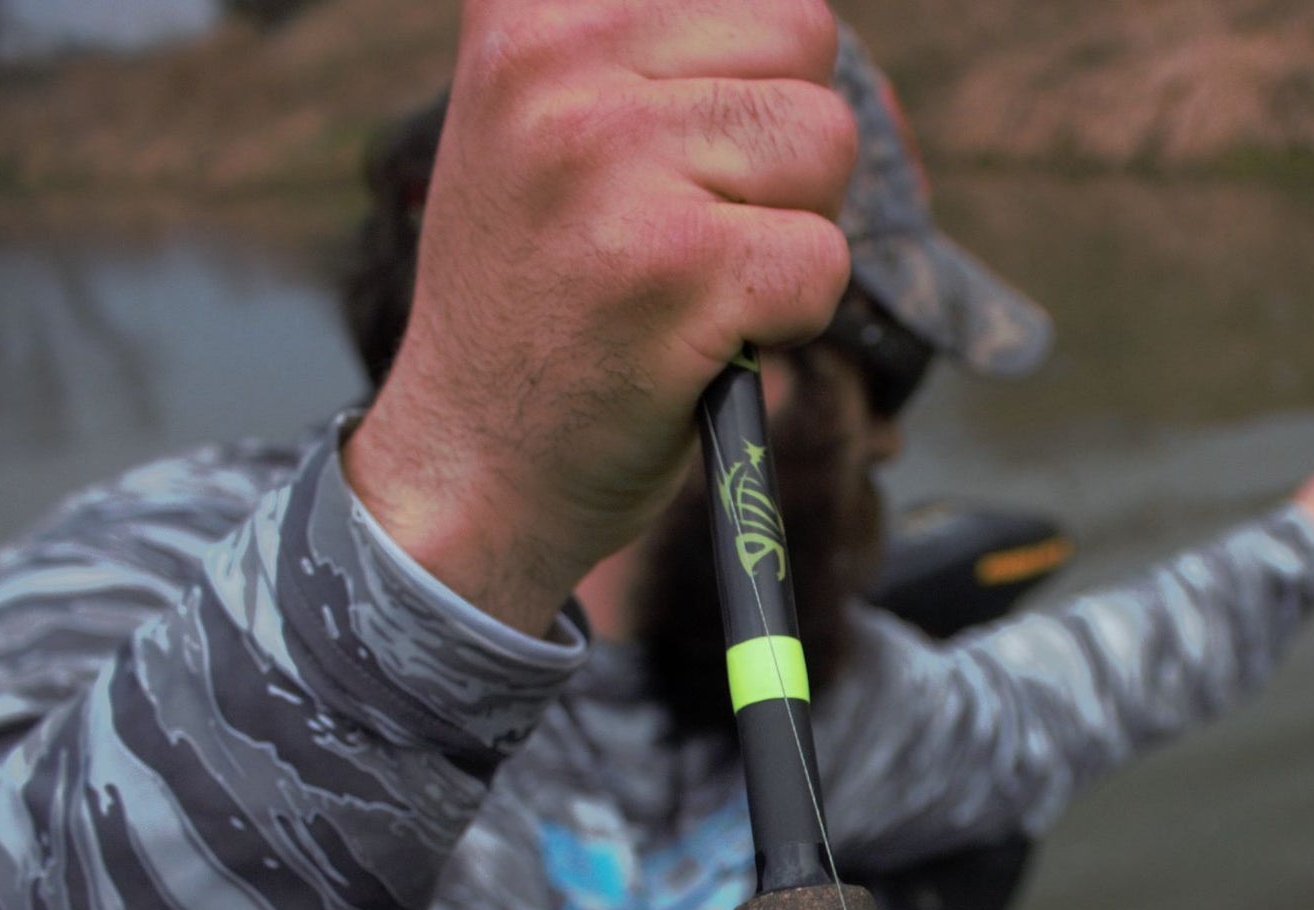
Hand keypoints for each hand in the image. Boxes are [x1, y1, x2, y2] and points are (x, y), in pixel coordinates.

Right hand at [343, 0, 856, 633]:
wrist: (472, 461)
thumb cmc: (546, 295)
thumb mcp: (554, 124)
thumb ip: (666, 57)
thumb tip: (841, 40)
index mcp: (532, 13)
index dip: (764, 80)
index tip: (701, 154)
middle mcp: (558, 69)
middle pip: (805, 43)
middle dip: (788, 148)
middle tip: (702, 227)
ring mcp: (611, 164)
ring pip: (825, 144)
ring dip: (793, 228)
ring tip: (697, 281)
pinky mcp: (671, 269)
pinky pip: (823, 258)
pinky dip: (795, 314)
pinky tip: (709, 337)